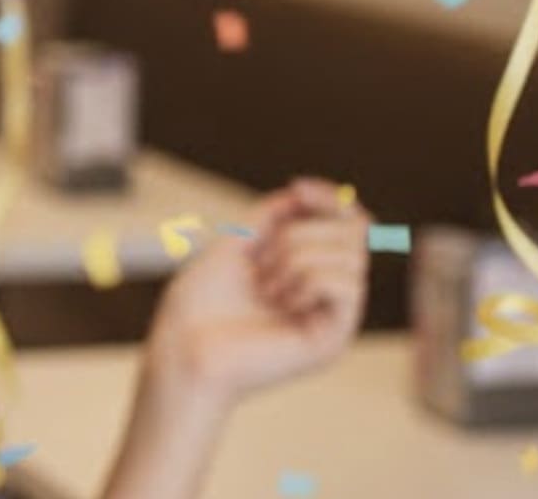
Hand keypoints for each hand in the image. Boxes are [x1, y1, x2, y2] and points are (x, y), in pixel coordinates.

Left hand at [144, 178, 370, 406]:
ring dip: (296, 259)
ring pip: (350, 255)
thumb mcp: (235, 243)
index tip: (298, 188)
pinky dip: (308, 281)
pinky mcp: (335, 338)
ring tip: (265, 288)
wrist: (184, 348)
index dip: (330, 200)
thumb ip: (271, 217)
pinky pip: (348, 284)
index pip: (347, 225)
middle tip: (262, 264)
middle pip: (353, 234)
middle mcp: (327, 294)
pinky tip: (281, 303)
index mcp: (306, 272)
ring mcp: (334, 316)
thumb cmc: (198, 304)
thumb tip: (303, 193)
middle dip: (299, 234)